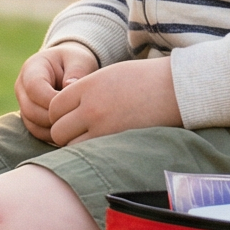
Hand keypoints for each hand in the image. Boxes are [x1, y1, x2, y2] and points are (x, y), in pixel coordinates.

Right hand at [17, 43, 97, 138]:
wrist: (69, 68)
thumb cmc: (75, 62)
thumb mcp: (79, 60)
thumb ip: (77, 71)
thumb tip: (69, 86)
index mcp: (31, 69)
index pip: (34, 88)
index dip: (53, 100)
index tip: (74, 104)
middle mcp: (21, 88)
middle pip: (30, 110)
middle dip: (54, 118)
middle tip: (76, 118)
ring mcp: (23, 104)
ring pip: (33, 125)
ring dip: (54, 129)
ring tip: (75, 124)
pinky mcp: (30, 118)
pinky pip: (38, 132)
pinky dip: (53, 135)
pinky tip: (70, 131)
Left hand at [45, 55, 180, 145]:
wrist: (175, 89)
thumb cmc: (143, 79)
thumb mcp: (107, 76)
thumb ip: (84, 92)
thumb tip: (66, 110)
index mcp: (87, 87)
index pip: (54, 107)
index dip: (59, 114)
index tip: (70, 116)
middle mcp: (91, 108)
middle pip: (57, 130)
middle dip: (64, 132)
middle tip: (78, 131)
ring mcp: (104, 127)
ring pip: (71, 146)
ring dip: (77, 145)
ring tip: (91, 138)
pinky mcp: (117, 143)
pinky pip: (91, 154)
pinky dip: (91, 153)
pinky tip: (102, 146)